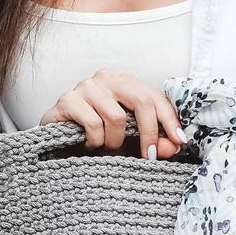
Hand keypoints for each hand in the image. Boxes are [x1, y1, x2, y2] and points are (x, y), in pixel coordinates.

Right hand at [38, 70, 187, 157]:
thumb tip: (173, 146)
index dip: (170, 120)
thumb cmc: (96, 137)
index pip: (155, 97)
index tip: (179, 142)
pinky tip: (88, 144)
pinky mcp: (67, 99)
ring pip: (116, 117)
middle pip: (141, 100)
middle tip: (149, 156)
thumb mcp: (129, 141)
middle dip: (149, 132)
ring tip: (106, 147)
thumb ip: (153, 143)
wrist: (56, 142)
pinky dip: (95, 140)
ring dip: (115, 141)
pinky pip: (93, 123)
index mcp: (125, 83)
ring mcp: (85, 86)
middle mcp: (107, 78)